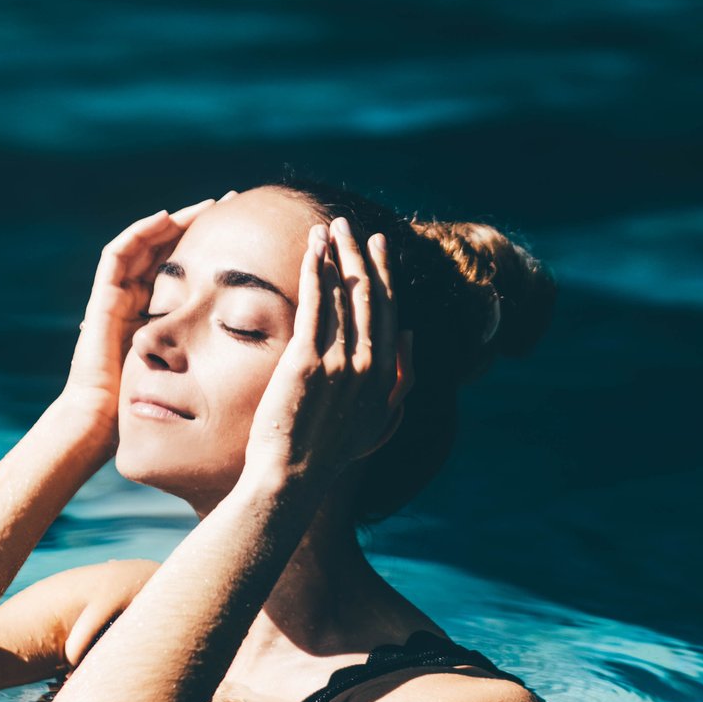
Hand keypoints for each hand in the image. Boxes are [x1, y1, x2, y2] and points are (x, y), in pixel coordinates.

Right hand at [56, 191, 238, 442]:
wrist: (103, 422)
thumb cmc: (151, 405)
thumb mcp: (196, 369)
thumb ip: (220, 354)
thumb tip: (268, 345)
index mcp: (160, 314)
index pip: (187, 268)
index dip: (213, 247)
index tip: (247, 232)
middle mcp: (138, 300)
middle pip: (168, 249)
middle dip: (198, 225)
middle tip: (231, 203)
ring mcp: (118, 297)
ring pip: (146, 245)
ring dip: (174, 222)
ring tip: (206, 206)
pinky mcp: (103, 297)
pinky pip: (118, 255)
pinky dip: (140, 234)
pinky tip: (166, 219)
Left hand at [245, 216, 414, 490]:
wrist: (292, 477)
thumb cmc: (332, 453)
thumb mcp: (382, 421)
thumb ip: (402, 379)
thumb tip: (410, 335)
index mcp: (386, 374)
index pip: (389, 310)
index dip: (384, 273)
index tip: (378, 244)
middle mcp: (368, 363)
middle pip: (368, 294)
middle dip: (359, 253)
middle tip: (349, 224)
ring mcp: (339, 361)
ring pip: (342, 294)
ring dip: (336, 254)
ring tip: (327, 228)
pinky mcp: (306, 361)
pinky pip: (315, 304)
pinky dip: (315, 272)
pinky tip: (312, 249)